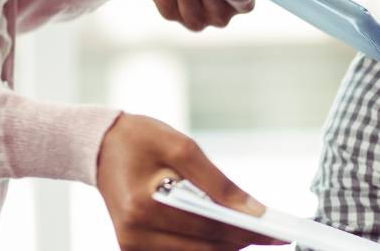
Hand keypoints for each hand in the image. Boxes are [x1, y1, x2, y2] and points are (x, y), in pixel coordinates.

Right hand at [96, 113, 281, 249]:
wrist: (100, 147)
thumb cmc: (140, 140)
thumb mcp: (182, 147)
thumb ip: (219, 183)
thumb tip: (253, 210)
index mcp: (144, 207)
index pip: (210, 228)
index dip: (248, 231)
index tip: (279, 232)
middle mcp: (135, 234)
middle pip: (205, 249)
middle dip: (241, 240)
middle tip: (272, 233)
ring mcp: (132, 245)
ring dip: (225, 244)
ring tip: (251, 230)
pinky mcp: (134, 248)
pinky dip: (205, 244)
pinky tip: (224, 231)